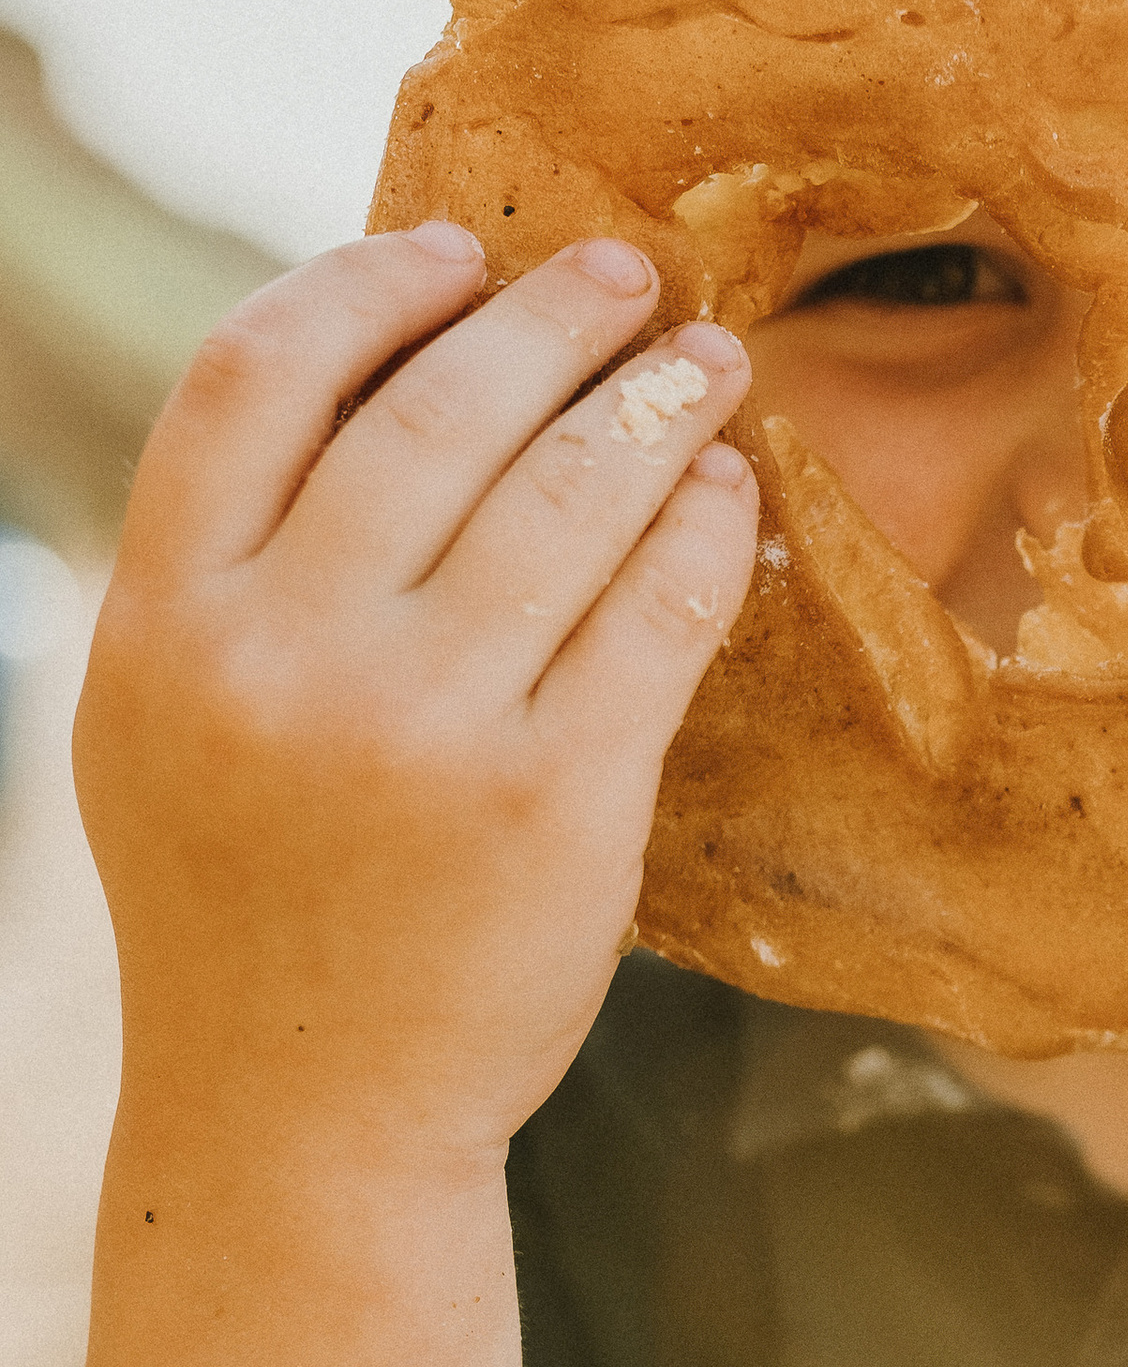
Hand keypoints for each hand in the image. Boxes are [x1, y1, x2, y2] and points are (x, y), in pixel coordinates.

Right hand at [78, 223, 757, 1163]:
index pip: (257, 370)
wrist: (303, 1114)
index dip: (369, 282)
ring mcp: (425, 732)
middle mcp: (285, 660)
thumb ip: (231, 556)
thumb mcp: (164, 715)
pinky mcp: (557, 804)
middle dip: (551, 317)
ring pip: (568, 496)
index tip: (457, 252)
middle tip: (626, 276)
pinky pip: (655, 614)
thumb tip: (376, 358)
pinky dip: (702, 529)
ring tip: (707, 365)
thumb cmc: (248, 894)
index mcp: (165, 619)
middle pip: (438, 409)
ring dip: (655, 402)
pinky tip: (723, 493)